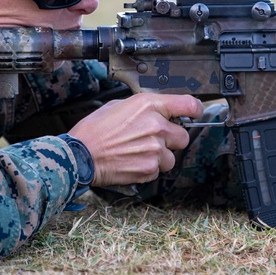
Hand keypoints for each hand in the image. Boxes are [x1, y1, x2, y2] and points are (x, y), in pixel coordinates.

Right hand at [68, 93, 202, 186]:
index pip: (188, 104)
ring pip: (171, 157)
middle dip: (171, 139)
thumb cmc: (94, 130)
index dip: (195, 110)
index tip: (195, 113)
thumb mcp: (118, 105)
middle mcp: (157, 126)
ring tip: (137, 153)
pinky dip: (148, 168)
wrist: (80, 155)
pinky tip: (131, 162)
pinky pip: (158, 170)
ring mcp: (155, 149)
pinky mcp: (150, 169)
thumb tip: (157, 111)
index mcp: (149, 105)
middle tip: (152, 140)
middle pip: (183, 136)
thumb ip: (143, 108)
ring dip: (159, 157)